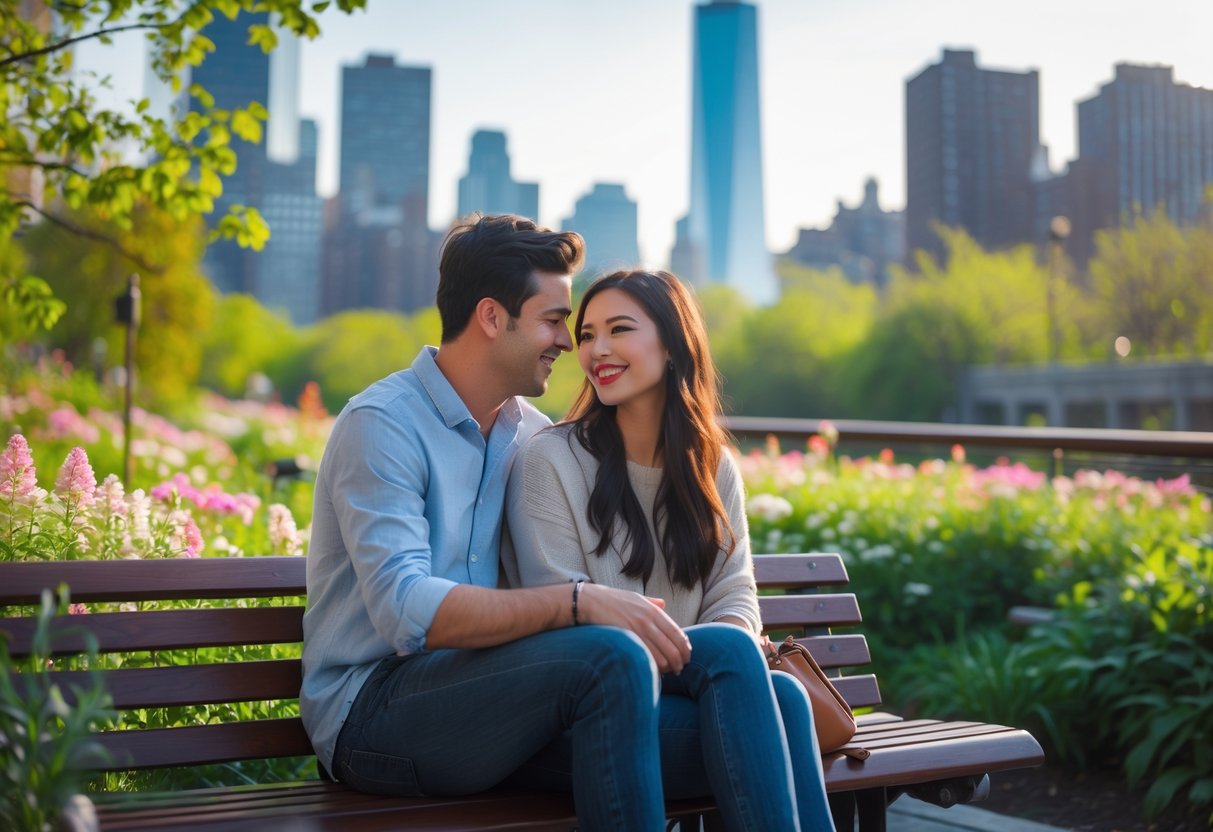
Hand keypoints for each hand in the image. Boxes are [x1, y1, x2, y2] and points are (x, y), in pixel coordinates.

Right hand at [577, 583, 691, 673]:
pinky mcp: (627, 639)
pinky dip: (652, 667)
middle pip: (673, 648)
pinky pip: (645, 658)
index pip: (677, 633)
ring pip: (661, 657)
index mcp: (654, 611)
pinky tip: (652, 670)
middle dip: (679, 662)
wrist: (590, 601)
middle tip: (680, 669)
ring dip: (667, 668)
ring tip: (667, 672)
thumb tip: (663, 604)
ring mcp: (637, 630)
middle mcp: (648, 620)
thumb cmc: (613, 600)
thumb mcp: (636, 597)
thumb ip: (651, 603)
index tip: (687, 656)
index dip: (685, 648)